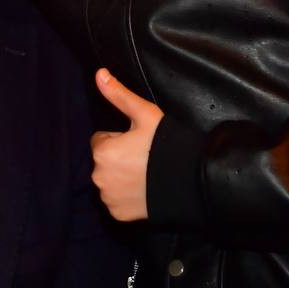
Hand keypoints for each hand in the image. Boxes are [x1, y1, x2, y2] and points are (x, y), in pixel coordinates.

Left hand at [89, 68, 162, 221]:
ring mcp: (108, 198)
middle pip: (104, 161)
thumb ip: (118, 94)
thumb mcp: (144, 114)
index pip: (100, 140)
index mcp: (102, 151)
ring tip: (145, 173)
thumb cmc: (166, 144)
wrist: (189, 181)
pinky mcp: (119, 214)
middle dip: (118, 158)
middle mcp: (99, 177)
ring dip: (121, 177)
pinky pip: (116, 201)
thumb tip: (99, 73)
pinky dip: (126, 196)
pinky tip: (144, 189)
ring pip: (109, 181)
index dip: (119, 138)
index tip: (138, 141)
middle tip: (143, 157)